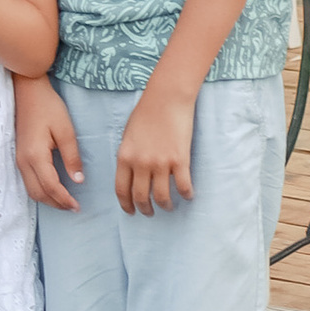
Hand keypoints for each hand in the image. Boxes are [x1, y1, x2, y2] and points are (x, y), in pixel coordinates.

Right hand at [15, 75, 84, 209]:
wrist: (28, 92)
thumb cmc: (48, 107)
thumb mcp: (66, 130)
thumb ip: (72, 157)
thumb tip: (78, 180)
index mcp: (36, 156)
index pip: (50, 187)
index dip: (64, 199)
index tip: (77, 206)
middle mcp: (24, 161)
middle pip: (38, 194)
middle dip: (56, 204)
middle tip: (73, 207)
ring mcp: (19, 159)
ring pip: (31, 190)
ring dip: (47, 199)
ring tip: (65, 201)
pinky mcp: (20, 156)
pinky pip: (28, 181)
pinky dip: (41, 190)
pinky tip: (53, 188)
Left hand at [115, 83, 195, 212]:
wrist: (167, 97)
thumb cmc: (146, 112)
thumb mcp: (128, 135)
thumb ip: (128, 156)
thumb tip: (131, 173)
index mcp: (125, 157)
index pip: (121, 190)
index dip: (126, 205)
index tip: (130, 212)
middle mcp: (141, 163)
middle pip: (140, 197)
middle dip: (145, 209)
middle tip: (149, 213)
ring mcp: (161, 163)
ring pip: (162, 196)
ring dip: (165, 206)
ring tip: (168, 207)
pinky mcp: (180, 160)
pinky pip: (183, 186)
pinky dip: (186, 195)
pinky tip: (187, 196)